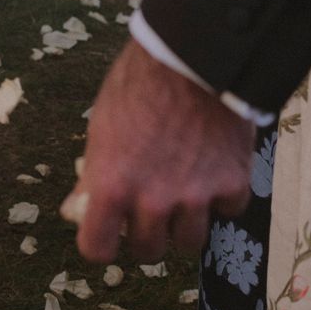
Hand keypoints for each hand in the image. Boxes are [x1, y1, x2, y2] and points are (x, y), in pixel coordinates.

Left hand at [69, 40, 253, 262]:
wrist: (190, 57)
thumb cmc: (135, 84)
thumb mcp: (100, 126)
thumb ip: (94, 173)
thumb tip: (77, 208)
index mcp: (111, 182)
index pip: (97, 248)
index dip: (99, 243)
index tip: (105, 231)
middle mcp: (153, 198)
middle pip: (148, 251)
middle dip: (144, 233)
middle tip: (146, 208)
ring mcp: (196, 196)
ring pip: (189, 242)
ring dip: (183, 222)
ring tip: (180, 191)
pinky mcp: (233, 184)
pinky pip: (227, 211)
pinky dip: (221, 197)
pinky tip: (213, 170)